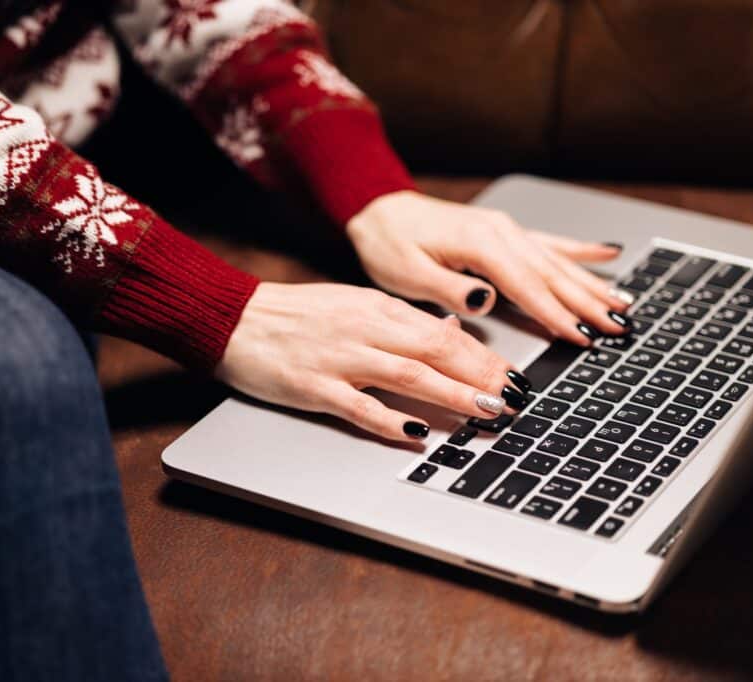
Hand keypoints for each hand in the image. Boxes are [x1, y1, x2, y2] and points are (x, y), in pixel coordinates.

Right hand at [216, 282, 533, 441]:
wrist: (237, 319)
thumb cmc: (295, 314)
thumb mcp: (353, 304)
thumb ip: (399, 322)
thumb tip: (447, 332)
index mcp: (376, 309)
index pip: (441, 333)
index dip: (483, 357)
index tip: (514, 376)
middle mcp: (364, 329)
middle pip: (434, 352)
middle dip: (481, 376)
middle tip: (516, 398)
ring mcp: (339, 359)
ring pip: (407, 376)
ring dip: (452, 395)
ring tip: (486, 412)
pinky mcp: (314, 387)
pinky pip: (359, 406)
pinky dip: (390, 420)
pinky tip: (416, 433)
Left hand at [345, 190, 633, 345]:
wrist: (380, 210)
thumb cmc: (389, 243)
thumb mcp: (408, 274)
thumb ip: (450, 289)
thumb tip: (486, 301)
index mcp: (480, 244)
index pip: (527, 285)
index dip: (556, 313)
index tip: (581, 335)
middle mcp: (500, 232)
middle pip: (552, 273)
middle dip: (588, 302)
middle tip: (619, 327)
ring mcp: (506, 230)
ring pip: (557, 260)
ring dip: (592, 283)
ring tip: (624, 303)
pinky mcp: (504, 232)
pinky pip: (548, 242)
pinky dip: (579, 250)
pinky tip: (608, 254)